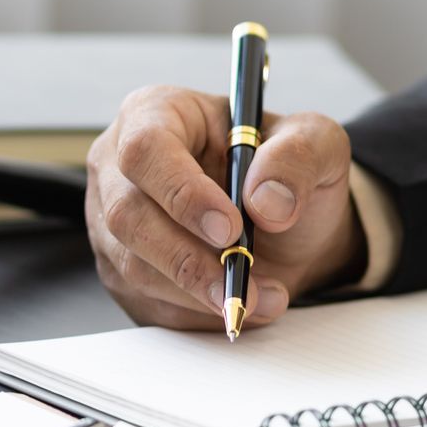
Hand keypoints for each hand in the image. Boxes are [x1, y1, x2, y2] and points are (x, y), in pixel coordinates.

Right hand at [85, 86, 365, 330]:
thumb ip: (299, 156)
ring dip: (197, 292)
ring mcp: (111, 221)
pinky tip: (234, 302)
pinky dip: (194, 312)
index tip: (230, 229)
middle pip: (127, 215)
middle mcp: (120, 166)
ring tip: (256, 297)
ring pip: (133, 265)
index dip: (182, 193)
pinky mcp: (119, 269)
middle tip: (242, 282)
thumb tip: (266, 202)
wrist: (285, 228)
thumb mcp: (315, 143)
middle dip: (188, 259)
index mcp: (158, 113)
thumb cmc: (286, 173)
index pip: (146, 149)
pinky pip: (144, 300)